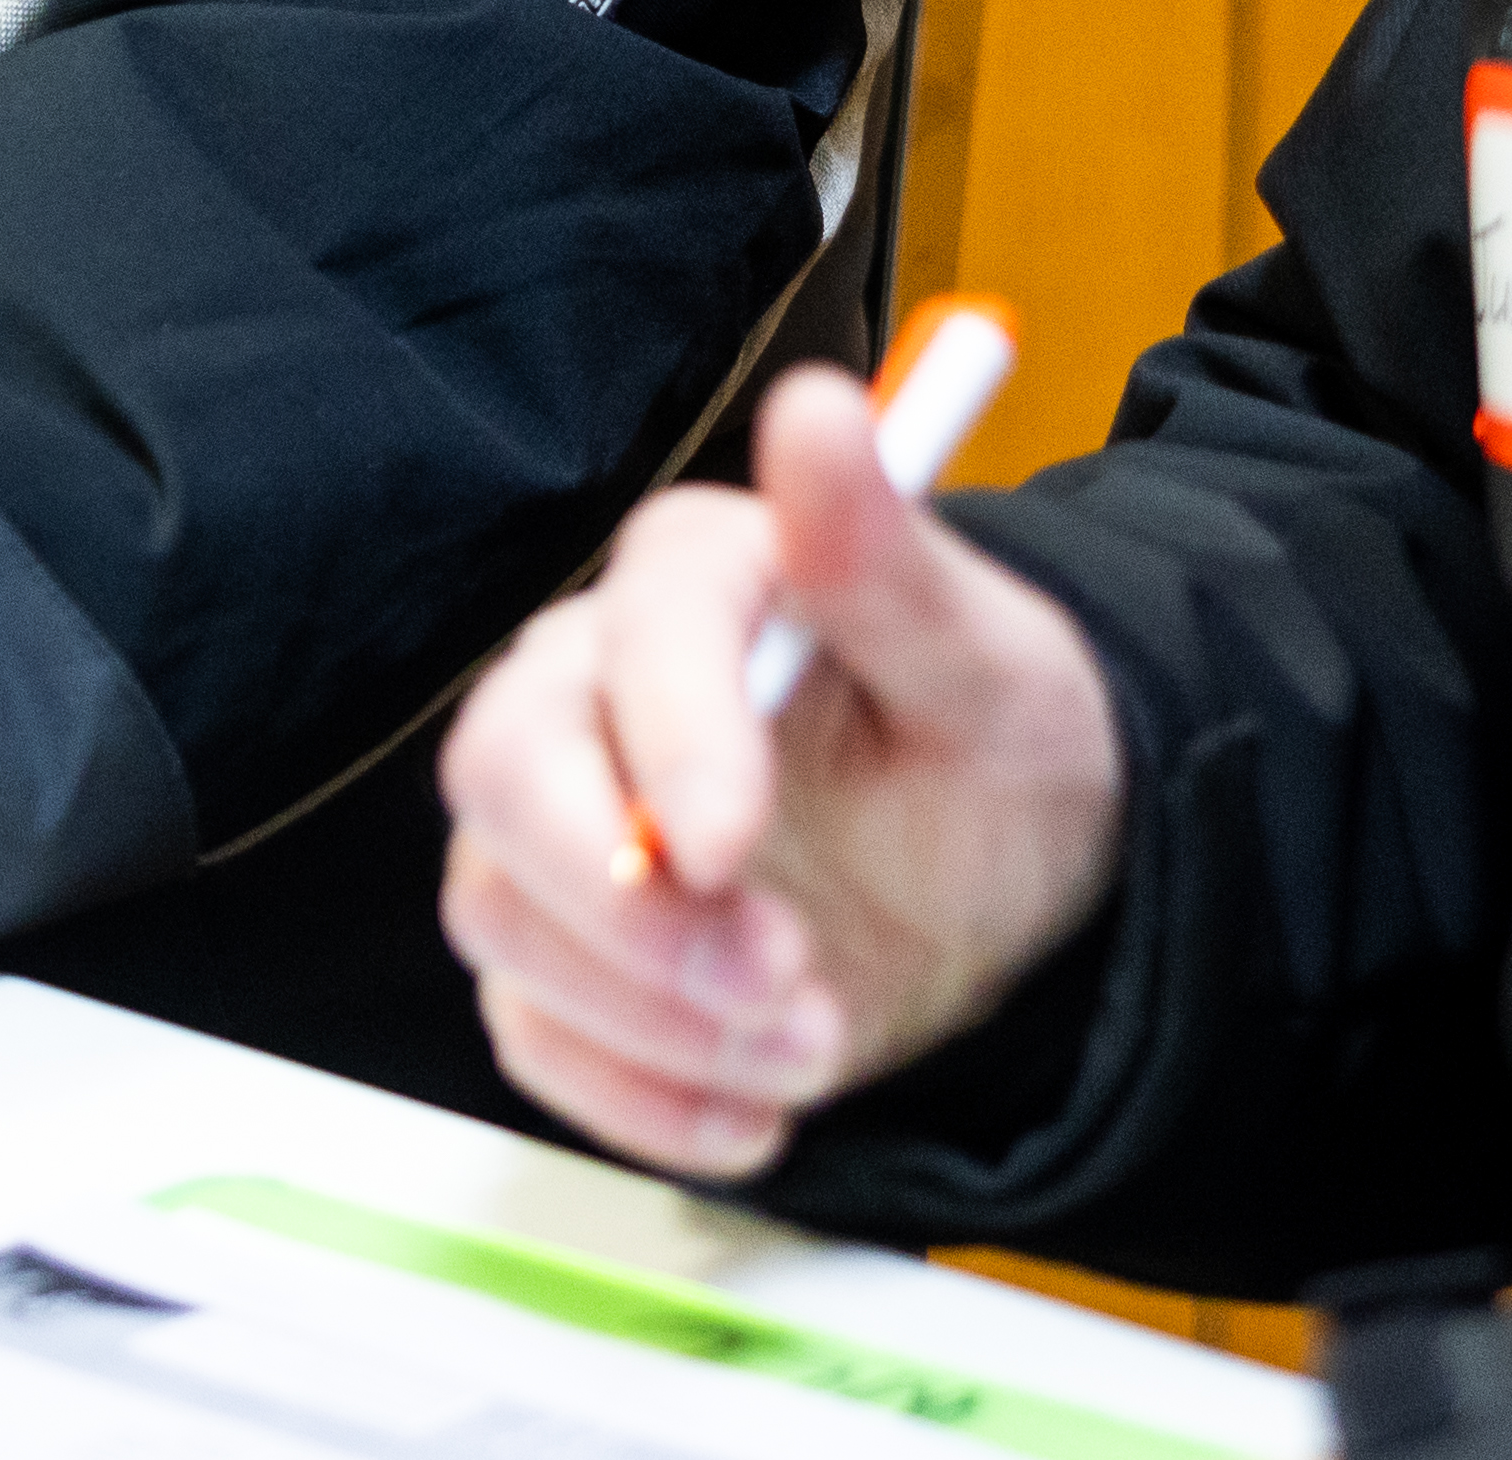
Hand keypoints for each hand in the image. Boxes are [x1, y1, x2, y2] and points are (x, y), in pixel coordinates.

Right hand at [440, 362, 1129, 1177]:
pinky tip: (760, 1103)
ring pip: (499, 915)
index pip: (624, 649)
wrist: (1012, 886)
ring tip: (812, 1040)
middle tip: (783, 979)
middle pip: (498, 779)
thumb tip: (821, 408)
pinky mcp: (567, 953)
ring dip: (651, 1017)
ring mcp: (563, 829)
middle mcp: (589, 691)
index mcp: (689, 586)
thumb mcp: (992, 668)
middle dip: (627, 910)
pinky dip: (635, 1097)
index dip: (669, 752)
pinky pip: (528, 1033)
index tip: (739, 856)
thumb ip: (890, 562)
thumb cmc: (998, 751)